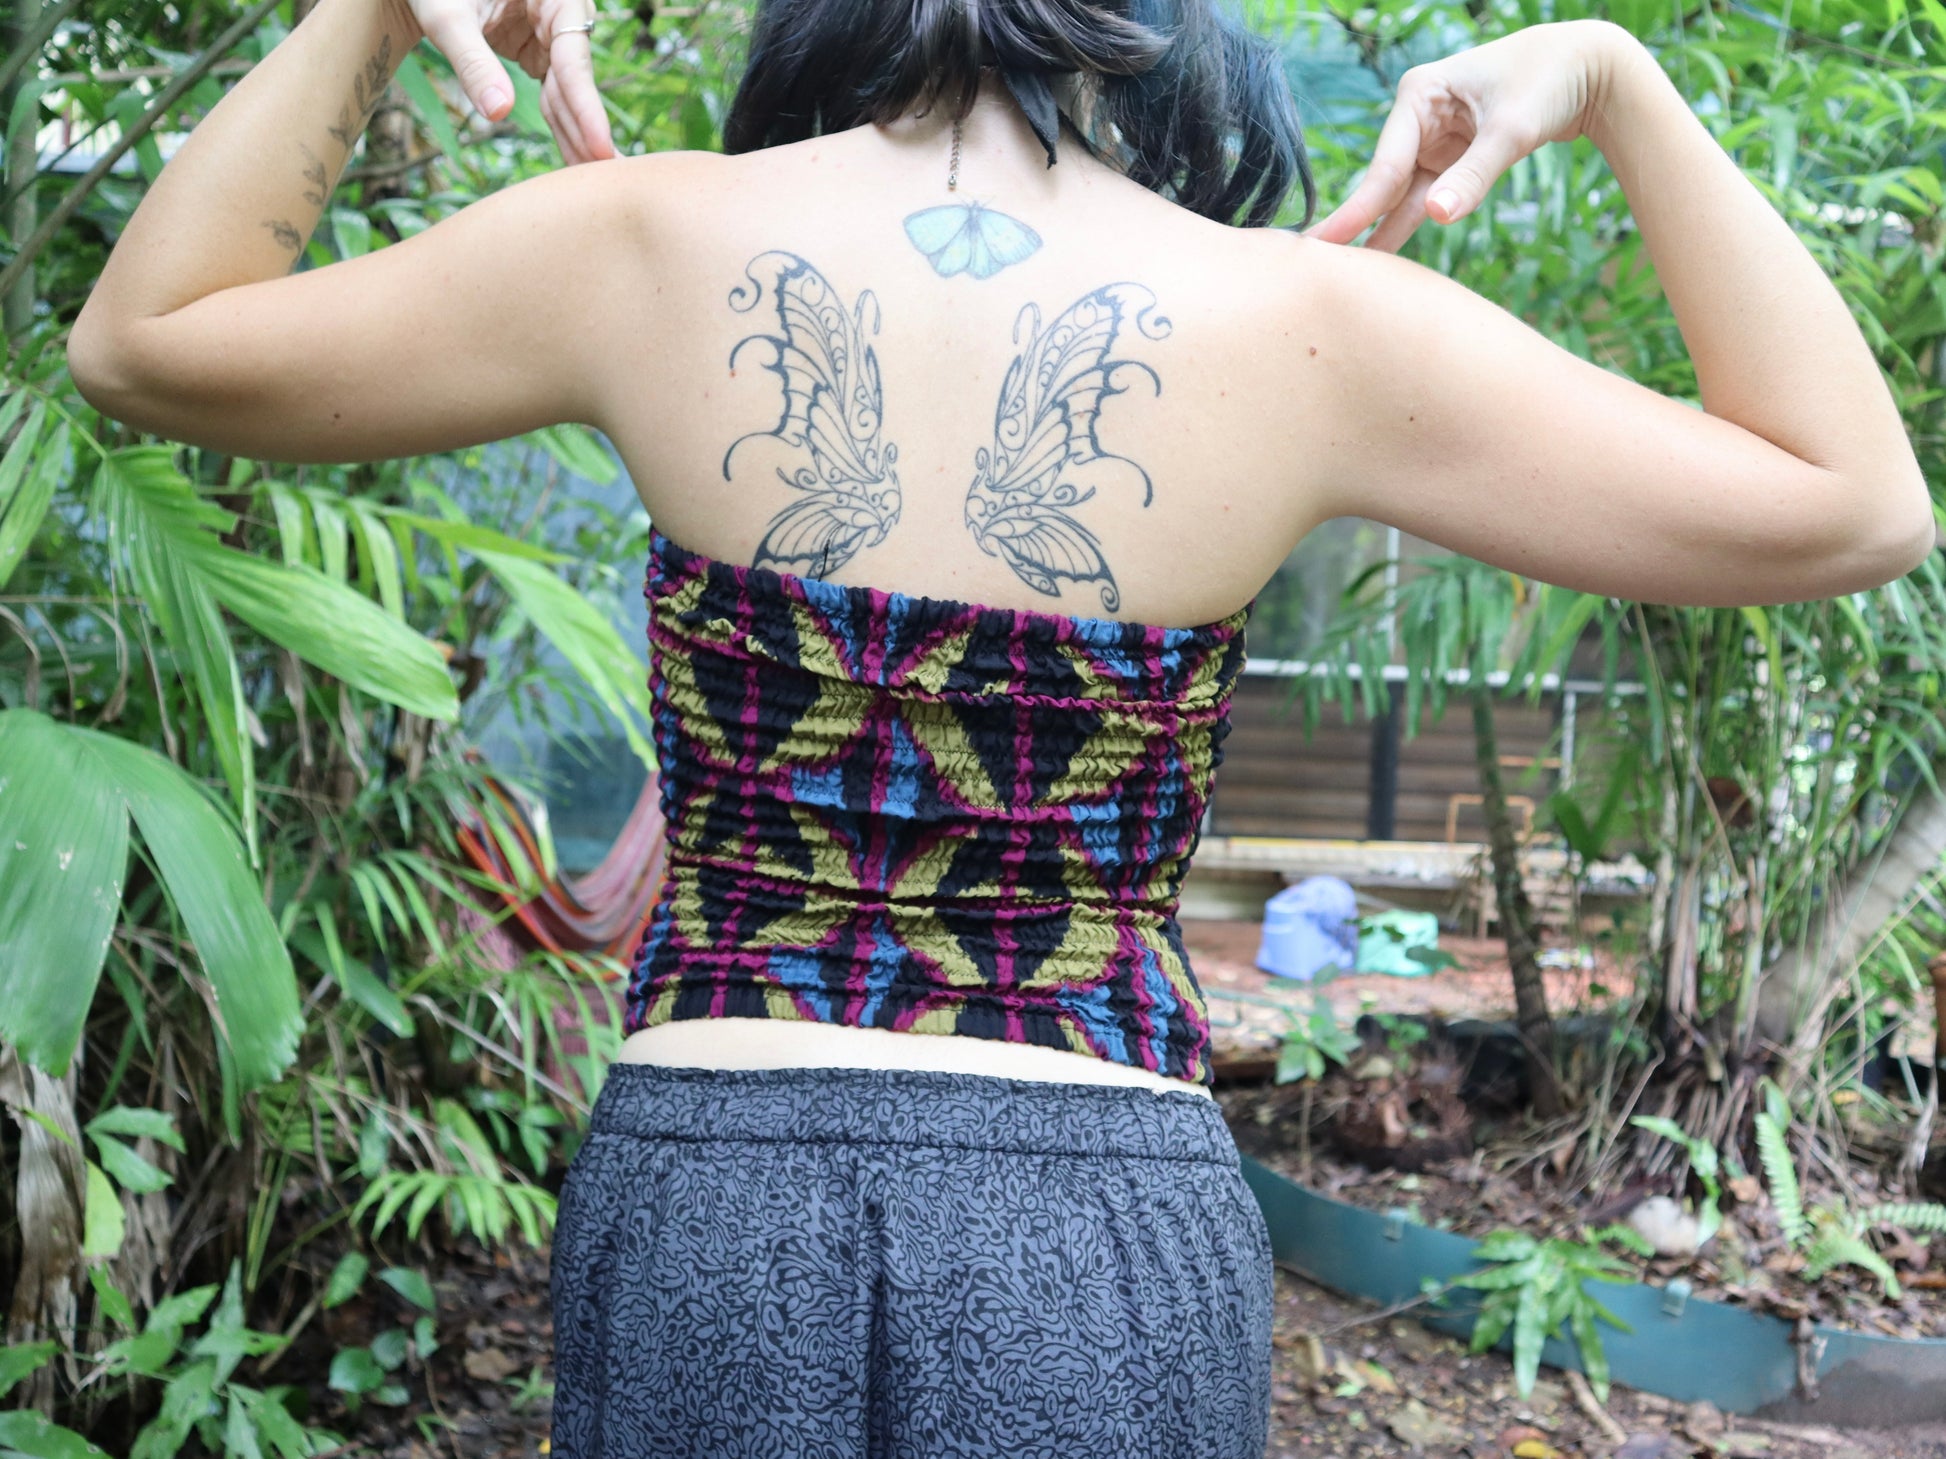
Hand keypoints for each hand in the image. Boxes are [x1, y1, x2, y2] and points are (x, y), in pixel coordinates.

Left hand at [393, 0, 616, 163]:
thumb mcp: (447, 19)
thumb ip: (472, 62)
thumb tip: (499, 114)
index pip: (573, 55)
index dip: (585, 105)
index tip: (600, 148)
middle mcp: (563, 14)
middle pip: (576, 81)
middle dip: (587, 131)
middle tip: (606, 179)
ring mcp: (554, 38)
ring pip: (567, 95)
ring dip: (577, 137)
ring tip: (591, 183)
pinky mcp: (542, 55)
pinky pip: (553, 98)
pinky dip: (561, 129)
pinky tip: (574, 163)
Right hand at [1302, 19, 1633, 251]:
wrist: (1587, 67)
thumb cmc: (1548, 82)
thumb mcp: (1511, 130)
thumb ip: (1473, 176)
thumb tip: (1436, 217)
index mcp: (1419, 95)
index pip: (1386, 164)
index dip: (1360, 209)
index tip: (1326, 243)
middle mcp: (1417, 119)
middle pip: (1385, 183)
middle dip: (1358, 223)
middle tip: (1317, 265)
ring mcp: (1432, 141)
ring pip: (1403, 197)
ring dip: (1382, 232)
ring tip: (1346, 276)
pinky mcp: (1450, 160)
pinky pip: (1426, 199)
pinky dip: (1411, 225)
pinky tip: (1381, 258)